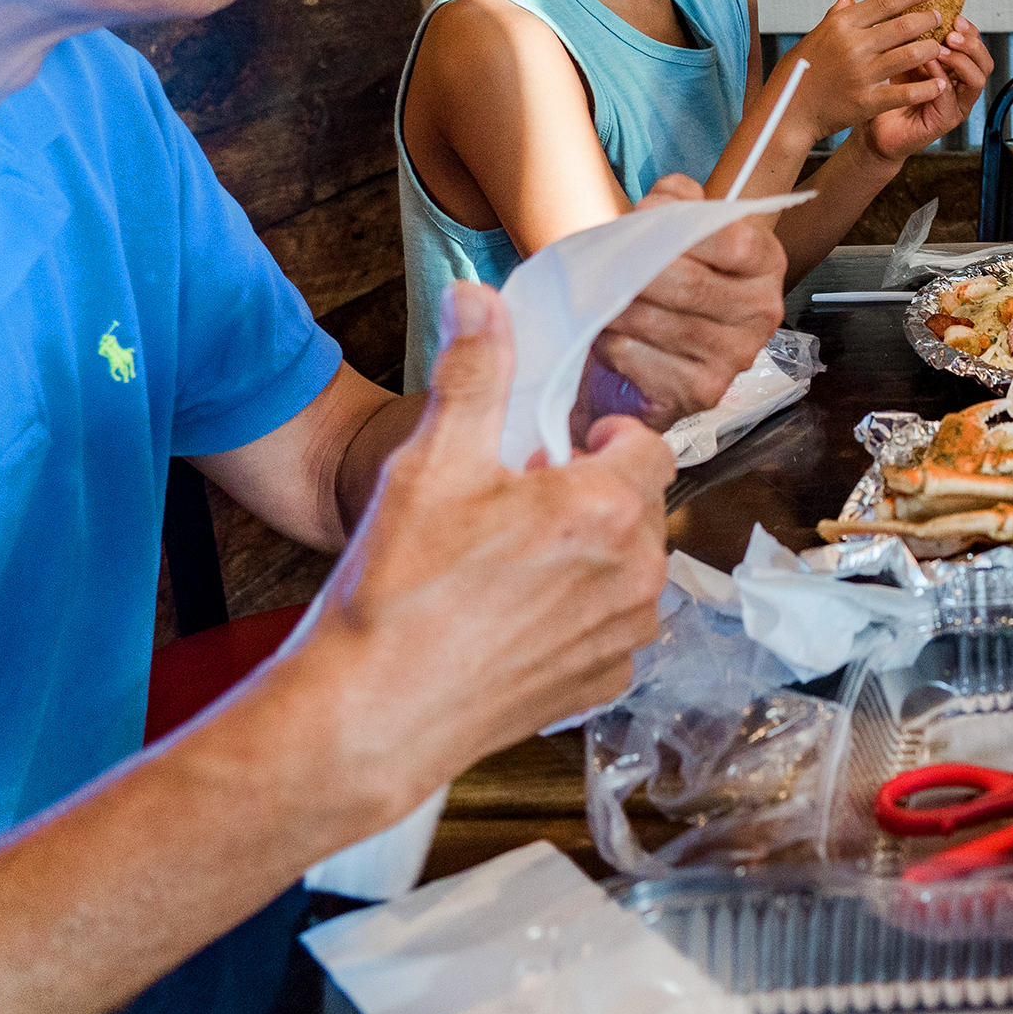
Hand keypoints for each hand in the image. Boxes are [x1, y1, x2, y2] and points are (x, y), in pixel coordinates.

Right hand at [301, 284, 672, 812]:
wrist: (368, 715)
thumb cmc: (399, 592)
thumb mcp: (432, 462)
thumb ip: (473, 371)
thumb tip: (478, 298)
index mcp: (609, 510)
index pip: (644, 445)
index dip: (594, 442)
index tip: (544, 456)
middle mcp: (638, 575)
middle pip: (640, 504)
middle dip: (591, 495)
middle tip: (516, 509)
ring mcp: (625, 636)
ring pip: (630, 565)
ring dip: (589, 553)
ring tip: (509, 563)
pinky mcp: (603, 683)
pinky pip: (612, 625)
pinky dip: (578, 613)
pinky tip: (514, 616)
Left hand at [582, 172, 785, 426]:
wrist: (659, 348)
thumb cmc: (670, 280)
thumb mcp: (680, 226)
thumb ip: (676, 199)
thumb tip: (656, 206)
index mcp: (765, 264)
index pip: (731, 241)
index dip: (675, 228)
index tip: (639, 219)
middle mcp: (762, 312)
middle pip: (687, 284)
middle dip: (632, 271)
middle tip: (598, 263)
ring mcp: (735, 357)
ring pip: (655, 321)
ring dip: (612, 307)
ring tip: (597, 297)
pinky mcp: (700, 392)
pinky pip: (637, 358)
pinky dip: (610, 344)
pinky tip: (610, 337)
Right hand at [783, 0, 960, 136]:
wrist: (787, 112)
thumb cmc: (798, 74)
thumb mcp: (813, 38)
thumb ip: (835, 16)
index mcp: (841, 26)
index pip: (885, 2)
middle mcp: (853, 46)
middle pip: (904, 25)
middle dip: (928, 19)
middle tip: (939, 17)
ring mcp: (862, 74)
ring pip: (911, 54)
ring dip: (931, 49)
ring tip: (938, 47)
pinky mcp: (867, 101)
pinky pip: (906, 92)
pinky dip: (927, 87)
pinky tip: (939, 84)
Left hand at [860, 18, 991, 162]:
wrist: (872, 127)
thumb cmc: (885, 92)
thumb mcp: (896, 54)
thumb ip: (904, 31)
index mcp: (952, 68)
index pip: (974, 45)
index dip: (969, 29)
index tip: (953, 14)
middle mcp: (959, 85)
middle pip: (984, 61)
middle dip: (972, 43)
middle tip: (953, 31)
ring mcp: (955, 103)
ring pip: (977, 79)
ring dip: (962, 60)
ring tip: (943, 47)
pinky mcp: (944, 119)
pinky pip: (950, 96)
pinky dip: (941, 78)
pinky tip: (927, 66)